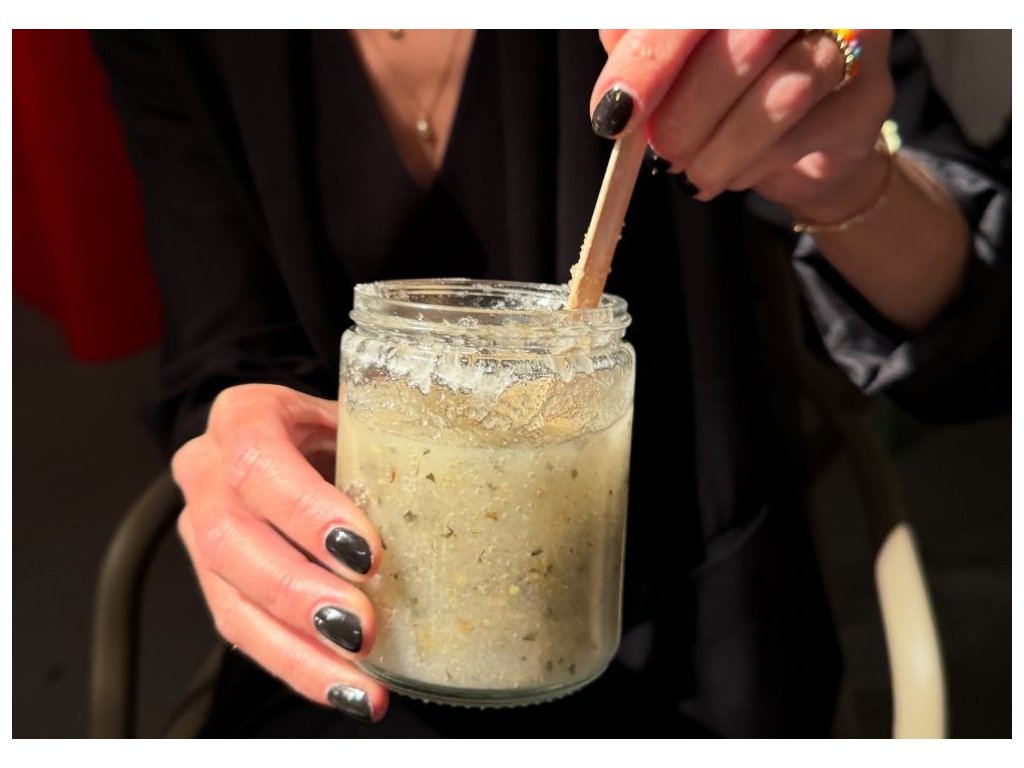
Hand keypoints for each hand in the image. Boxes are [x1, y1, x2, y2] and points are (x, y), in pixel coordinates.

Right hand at [172, 384, 387, 722]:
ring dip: (298, 649)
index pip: (259, 460)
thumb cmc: (342, 429)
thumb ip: (396, 443)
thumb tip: (478, 483)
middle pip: (230, 539)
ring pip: (231, 599)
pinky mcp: (216, 582)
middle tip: (361, 627)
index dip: (306, 511)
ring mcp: (201, 529)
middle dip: (299, 592)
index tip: (366, 553)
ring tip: (358, 679)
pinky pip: (244, 633)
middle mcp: (209, 472)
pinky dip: (298, 665)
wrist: (298, 439)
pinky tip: (344, 687)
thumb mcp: (365, 419)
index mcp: (244, 416)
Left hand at [590, 30, 894, 225]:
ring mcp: (854, 36)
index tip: (616, 113)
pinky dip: (753, 165)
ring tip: (691, 169)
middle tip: (662, 149)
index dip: (653, 58)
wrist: (801, 138)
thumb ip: (642, 45)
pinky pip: (802, 137)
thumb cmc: (728, 81)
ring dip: (719, 149)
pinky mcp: (870, 96)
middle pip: (747, 41)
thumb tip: (618, 80)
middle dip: (687, 112)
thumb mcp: (672, 55)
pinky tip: (736, 169)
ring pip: (781, 94)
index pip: (698, 8)